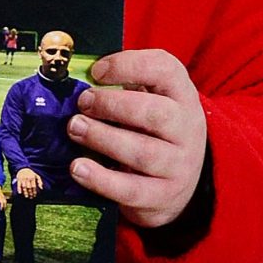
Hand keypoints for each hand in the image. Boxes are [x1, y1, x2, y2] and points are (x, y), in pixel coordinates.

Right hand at [14, 167, 41, 200]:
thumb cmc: (31, 174)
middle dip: (30, 193)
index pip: (34, 186)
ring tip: (26, 197)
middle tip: (31, 197)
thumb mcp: (36, 176)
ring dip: (25, 192)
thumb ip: (40, 181)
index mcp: (32, 178)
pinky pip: (18, 185)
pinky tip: (20, 193)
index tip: (34, 196)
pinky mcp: (18, 179)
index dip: (34, 191)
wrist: (23, 169)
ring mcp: (23, 179)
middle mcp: (27, 178)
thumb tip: (41, 188)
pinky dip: (19, 189)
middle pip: (29, 187)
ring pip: (24, 187)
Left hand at [69, 50, 207, 228]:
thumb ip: (124, 89)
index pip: (166, 70)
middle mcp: (187, 129)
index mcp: (182, 96)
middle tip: (82, 103)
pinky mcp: (163, 196)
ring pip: (142, 152)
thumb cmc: (154, 134)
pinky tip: (78, 168)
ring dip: (103, 138)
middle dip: (113, 105)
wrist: (182, 184)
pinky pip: (131, 189)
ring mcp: (179, 165)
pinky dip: (101, 180)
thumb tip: (79, 77)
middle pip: (155, 113)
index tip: (96, 71)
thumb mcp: (151, 103)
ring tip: (74, 128)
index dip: (129, 66)